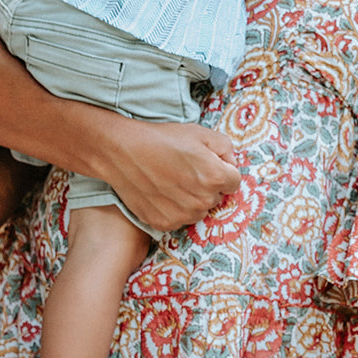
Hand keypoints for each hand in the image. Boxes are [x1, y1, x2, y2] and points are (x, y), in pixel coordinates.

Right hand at [106, 121, 240, 229]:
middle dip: (206, 186)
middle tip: (185, 170)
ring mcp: (183, 215)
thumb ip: (226, 149)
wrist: (123, 152)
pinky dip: (173, 209)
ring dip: (191, 200)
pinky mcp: (165, 223)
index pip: (233, 182)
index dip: (222, 171)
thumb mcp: (200, 133)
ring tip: (172, 181)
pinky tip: (161, 193)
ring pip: (198, 211)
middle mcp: (202, 202)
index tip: (205, 164)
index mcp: (215, 177)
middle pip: (215, 198)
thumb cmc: (162, 139)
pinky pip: (179, 219)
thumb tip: (231, 165)